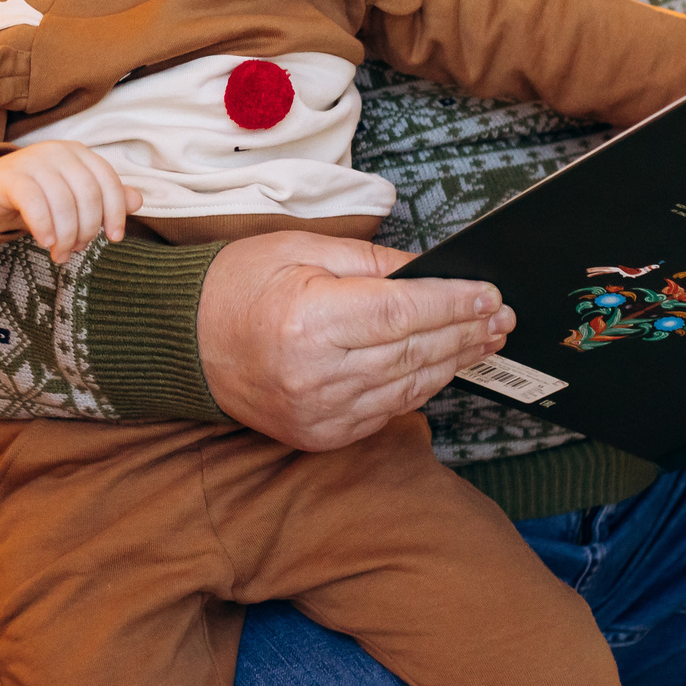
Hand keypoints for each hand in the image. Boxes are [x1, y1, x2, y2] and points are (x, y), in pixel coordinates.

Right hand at [0, 141, 140, 263]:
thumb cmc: (39, 195)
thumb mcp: (73, 196)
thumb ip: (105, 198)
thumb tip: (137, 201)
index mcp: (79, 153)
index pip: (108, 181)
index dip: (115, 212)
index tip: (114, 238)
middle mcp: (58, 151)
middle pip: (87, 193)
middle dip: (87, 228)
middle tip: (77, 250)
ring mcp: (33, 160)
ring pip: (62, 201)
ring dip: (65, 235)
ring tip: (60, 254)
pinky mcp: (10, 176)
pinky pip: (34, 202)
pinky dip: (44, 226)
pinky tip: (45, 243)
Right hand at [196, 231, 512, 450]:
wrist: (184, 342)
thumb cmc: (238, 286)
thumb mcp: (301, 250)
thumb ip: (371, 262)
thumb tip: (431, 271)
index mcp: (309, 320)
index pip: (402, 313)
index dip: (453, 303)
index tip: (489, 293)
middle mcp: (316, 374)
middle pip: (413, 352)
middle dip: (465, 331)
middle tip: (501, 315)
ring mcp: (318, 412)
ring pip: (408, 386)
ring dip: (452, 361)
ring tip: (485, 338)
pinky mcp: (319, 434)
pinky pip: (386, 410)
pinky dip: (419, 387)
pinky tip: (442, 365)